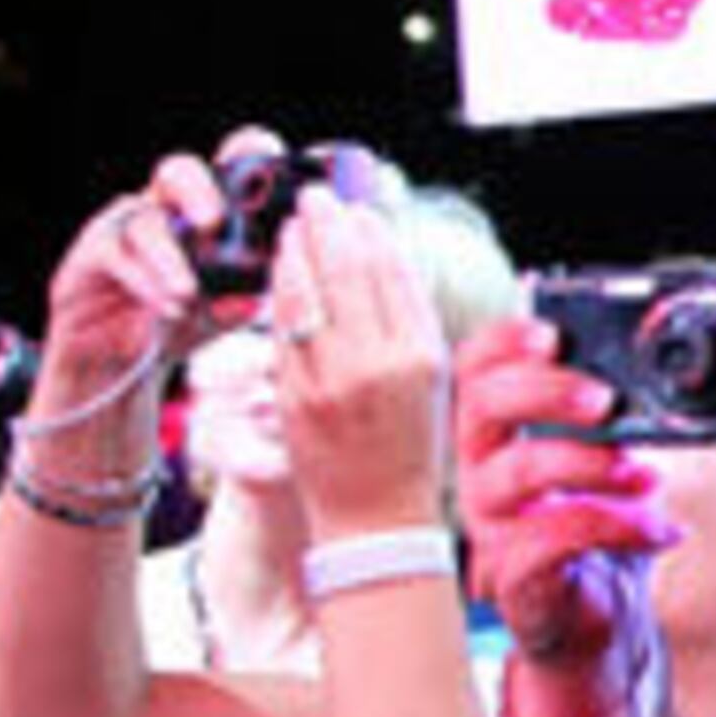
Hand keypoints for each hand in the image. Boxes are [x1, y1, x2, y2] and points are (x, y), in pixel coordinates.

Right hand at [29, 140, 249, 435]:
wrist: (117, 366)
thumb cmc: (176, 325)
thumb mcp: (219, 316)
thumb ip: (239, 303)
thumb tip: (254, 300)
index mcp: (204, 213)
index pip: (227, 169)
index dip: (249, 156)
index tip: (274, 172)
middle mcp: (163, 210)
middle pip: (178, 170)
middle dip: (199, 189)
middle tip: (214, 222)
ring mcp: (123, 228)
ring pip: (146, 221)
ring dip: (170, 258)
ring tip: (188, 295)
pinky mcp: (90, 255)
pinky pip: (112, 253)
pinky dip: (142, 280)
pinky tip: (165, 306)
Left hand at [273, 186, 454, 538]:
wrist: (375, 517)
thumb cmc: (411, 449)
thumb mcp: (434, 381)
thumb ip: (413, 322)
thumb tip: (388, 260)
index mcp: (419, 357)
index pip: (391, 275)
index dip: (370, 234)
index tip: (358, 210)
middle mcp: (375, 364)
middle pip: (345, 274)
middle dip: (327, 227)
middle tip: (315, 199)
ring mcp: (328, 380)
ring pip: (307, 295)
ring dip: (297, 251)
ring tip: (295, 226)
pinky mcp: (292, 395)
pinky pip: (283, 330)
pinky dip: (281, 293)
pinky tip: (282, 273)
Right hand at [449, 317, 671, 683]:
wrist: (601, 622)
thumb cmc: (597, 535)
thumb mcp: (609, 465)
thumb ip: (610, 424)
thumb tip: (641, 381)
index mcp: (497, 438)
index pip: (473, 372)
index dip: (503, 345)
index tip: (554, 336)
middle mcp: (480, 475)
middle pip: (483, 409)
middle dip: (549, 392)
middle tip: (606, 401)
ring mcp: (491, 526)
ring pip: (519, 471)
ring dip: (591, 464)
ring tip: (646, 476)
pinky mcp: (513, 576)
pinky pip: (554, 538)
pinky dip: (618, 527)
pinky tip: (658, 530)